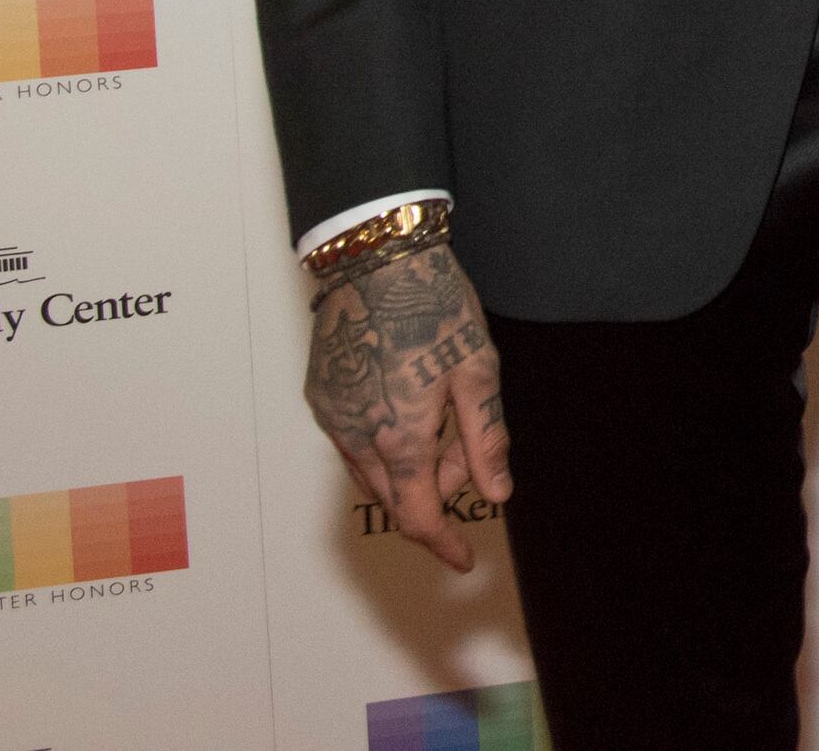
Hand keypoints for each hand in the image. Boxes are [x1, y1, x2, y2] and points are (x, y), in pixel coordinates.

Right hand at [304, 241, 508, 571]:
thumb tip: (496, 495)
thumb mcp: (478, 371)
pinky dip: (385, 443)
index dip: (443, 544)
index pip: (418, 517)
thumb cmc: (434, 306)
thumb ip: (485, 439)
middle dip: (436, 491)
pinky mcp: (321, 396)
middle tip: (470, 452)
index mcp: (400, 437)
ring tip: (445, 418)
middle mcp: (357, 437)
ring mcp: (333, 417)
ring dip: (410, 467)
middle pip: (396, 497)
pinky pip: (353, 442)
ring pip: (372, 472)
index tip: (464, 561)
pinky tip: (411, 403)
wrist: (376, 258)